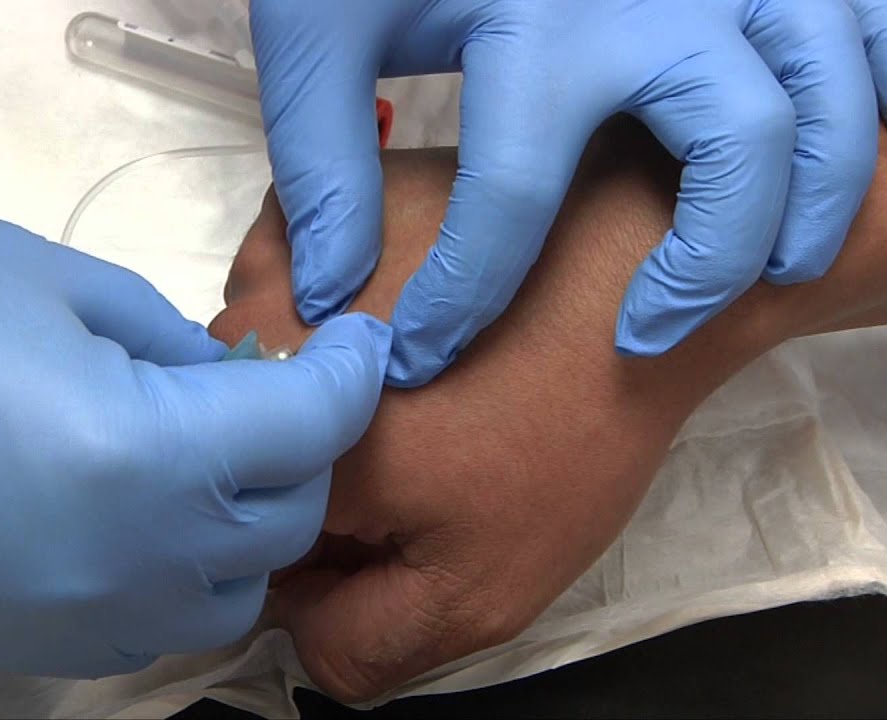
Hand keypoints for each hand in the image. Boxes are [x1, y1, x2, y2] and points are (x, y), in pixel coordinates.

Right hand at [0, 216, 389, 677]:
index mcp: (142, 456)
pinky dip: (183, 574)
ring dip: (249, 526)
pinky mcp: (37, 654)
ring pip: (235, 594)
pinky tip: (144, 518)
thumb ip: (163, 336)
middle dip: (304, 448)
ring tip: (208, 463)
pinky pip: (158, 626)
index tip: (362, 339)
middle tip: (267, 389)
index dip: (353, 374)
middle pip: (289, 521)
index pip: (307, 429)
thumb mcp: (40, 281)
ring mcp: (86, 624)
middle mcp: (134, 564)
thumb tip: (225, 377)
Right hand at [213, 74, 886, 700]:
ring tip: (429, 366)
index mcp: (275, 454)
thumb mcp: (479, 589)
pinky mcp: (319, 199)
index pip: (246, 545)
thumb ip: (358, 644)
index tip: (406, 522)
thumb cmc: (570, 428)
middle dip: (321, 466)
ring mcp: (282, 256)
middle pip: (252, 449)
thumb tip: (294, 624)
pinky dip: (337, 299)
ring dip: (326, 379)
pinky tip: (419, 303)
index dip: (325, 555)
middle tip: (429, 444)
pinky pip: (294, 278)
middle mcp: (247, 347)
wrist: (640, 259)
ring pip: (268, 363)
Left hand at [250, 0, 886, 385]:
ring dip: (824, 195)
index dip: (461, 304)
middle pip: (742, 143)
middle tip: (646, 332)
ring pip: (828, 88)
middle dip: (709, 263)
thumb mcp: (323, 28)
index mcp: (536, 25)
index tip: (422, 357)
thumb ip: (325, 159)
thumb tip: (334, 294)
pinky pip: (872, 20)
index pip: (512, 202)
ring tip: (783, 272)